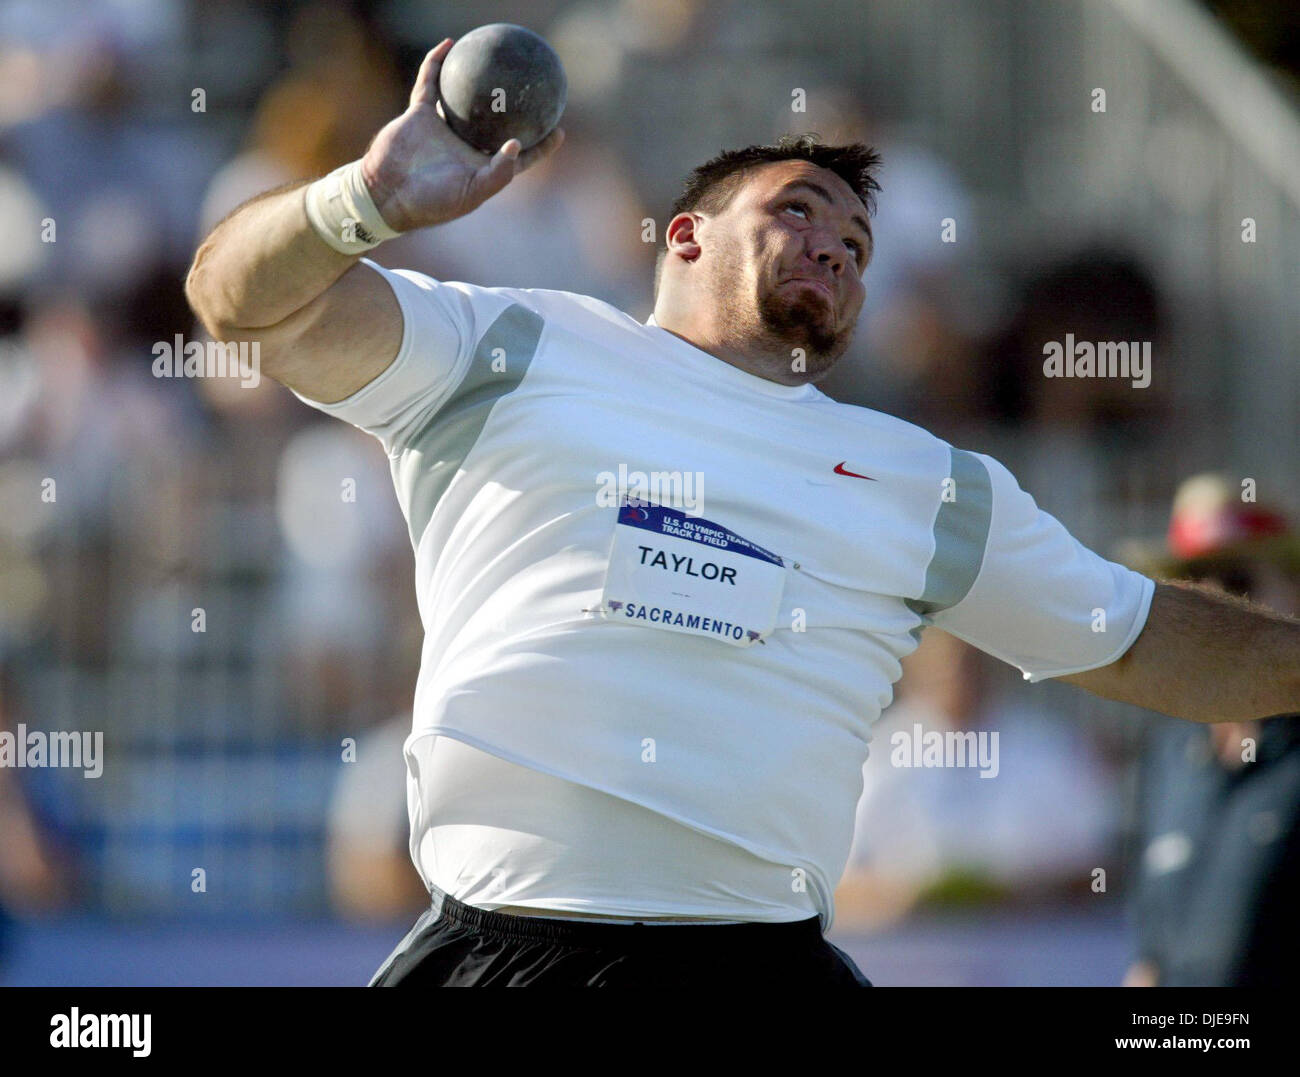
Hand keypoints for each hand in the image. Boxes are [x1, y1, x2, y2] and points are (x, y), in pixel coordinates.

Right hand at [359, 38, 564, 232]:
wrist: (386, 193)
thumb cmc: (430, 202)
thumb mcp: (470, 194)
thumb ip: (497, 174)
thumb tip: (516, 145)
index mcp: (482, 166)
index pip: (519, 156)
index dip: (540, 146)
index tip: (559, 130)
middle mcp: (466, 146)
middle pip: (497, 122)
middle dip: (516, 108)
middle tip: (536, 88)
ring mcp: (443, 128)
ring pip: (466, 98)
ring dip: (478, 80)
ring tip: (496, 58)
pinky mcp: (420, 114)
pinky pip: (431, 83)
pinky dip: (437, 63)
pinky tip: (450, 45)